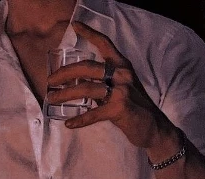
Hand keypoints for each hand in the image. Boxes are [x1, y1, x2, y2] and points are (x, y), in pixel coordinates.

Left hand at [47, 21, 177, 150]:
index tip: (75, 24)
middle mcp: (122, 74)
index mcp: (122, 66)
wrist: (154, 127)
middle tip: (50, 81)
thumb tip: (77, 86)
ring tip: (52, 99)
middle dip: (64, 73)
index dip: (90, 33)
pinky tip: (69, 124)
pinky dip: (80, 120)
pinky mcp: (119, 109)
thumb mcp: (121, 90)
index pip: (105, 44)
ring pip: (86, 89)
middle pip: (87, 67)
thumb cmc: (135, 109)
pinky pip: (94, 113)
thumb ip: (103, 85)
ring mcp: (122, 91)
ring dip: (65, 94)